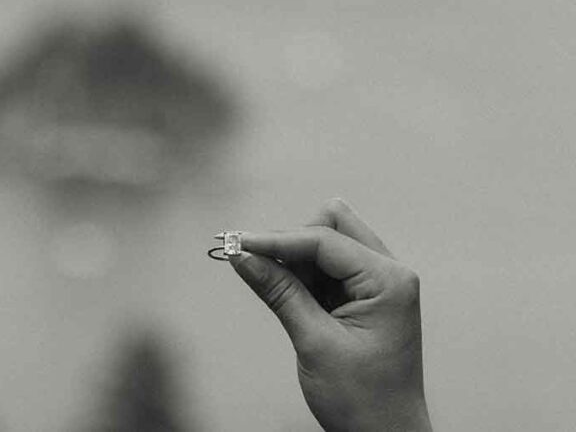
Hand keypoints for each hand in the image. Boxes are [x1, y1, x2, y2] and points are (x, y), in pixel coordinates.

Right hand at [229, 199, 431, 431]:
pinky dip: (302, 274)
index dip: (276, 239)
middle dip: (290, 240)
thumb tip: (242, 255)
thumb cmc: (363, 400)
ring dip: (295, 259)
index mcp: (389, 281)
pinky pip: (327, 267)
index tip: (235, 243)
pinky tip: (287, 295)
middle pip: (331, 225)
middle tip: (255, 264)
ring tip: (274, 290)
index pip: (324, 240)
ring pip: (326, 242)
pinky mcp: (363, 296)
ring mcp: (378, 283)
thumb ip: (278, 292)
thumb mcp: (314, 342)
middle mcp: (389, 273)